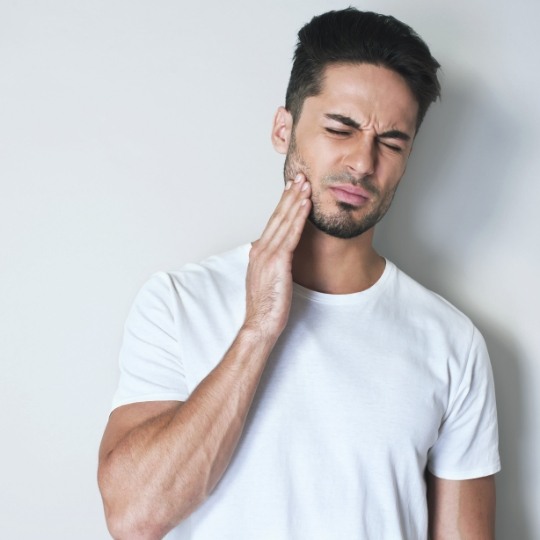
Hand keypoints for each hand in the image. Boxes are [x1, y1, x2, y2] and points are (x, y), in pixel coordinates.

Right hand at [244, 173, 311, 339]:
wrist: (260, 323)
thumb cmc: (266, 306)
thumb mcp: (267, 279)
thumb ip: (271, 263)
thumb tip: (276, 254)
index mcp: (258, 252)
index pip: (272, 223)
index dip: (283, 204)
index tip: (291, 189)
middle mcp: (260, 249)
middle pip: (277, 216)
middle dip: (289, 195)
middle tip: (299, 176)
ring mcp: (268, 254)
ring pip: (284, 221)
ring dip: (295, 200)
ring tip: (305, 184)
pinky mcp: (278, 262)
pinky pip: (291, 235)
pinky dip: (298, 217)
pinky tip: (306, 205)